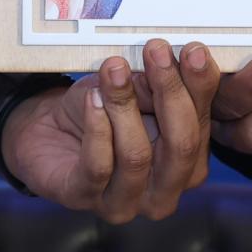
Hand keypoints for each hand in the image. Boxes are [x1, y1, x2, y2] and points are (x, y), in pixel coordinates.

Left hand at [1, 40, 223, 221]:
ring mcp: (125, 202)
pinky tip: (93, 99)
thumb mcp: (135, 89)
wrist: (48, 128)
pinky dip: (97, 127)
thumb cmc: (100, 110)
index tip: (192, 50)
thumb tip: (170, 64)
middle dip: (171, 94)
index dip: (200, 87)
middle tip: (156, 52)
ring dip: (125, 106)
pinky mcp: (84, 199)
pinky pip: (98, 165)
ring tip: (114, 71)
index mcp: (188, 163)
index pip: (203, 125)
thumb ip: (157, 85)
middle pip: (182, 146)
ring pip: (137, 156)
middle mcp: (165, 191)